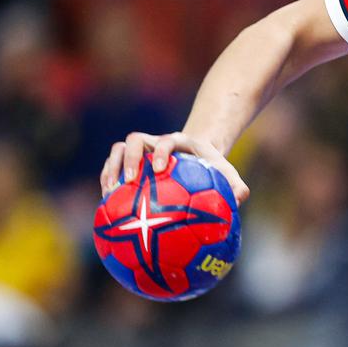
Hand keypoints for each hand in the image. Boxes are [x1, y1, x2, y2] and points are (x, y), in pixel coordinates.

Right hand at [100, 131, 249, 204]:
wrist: (195, 155)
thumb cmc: (211, 168)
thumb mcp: (226, 173)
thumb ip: (235, 185)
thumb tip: (241, 198)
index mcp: (178, 142)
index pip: (167, 140)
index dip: (161, 151)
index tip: (159, 168)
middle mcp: (155, 142)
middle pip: (134, 140)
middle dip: (129, 159)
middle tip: (128, 181)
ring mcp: (140, 150)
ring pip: (118, 151)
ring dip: (111, 169)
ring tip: (109, 194)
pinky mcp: (130, 161)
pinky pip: (113, 166)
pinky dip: (108, 181)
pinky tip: (106, 206)